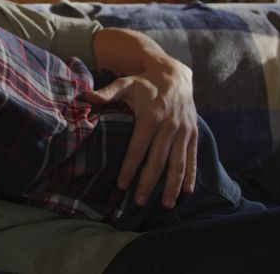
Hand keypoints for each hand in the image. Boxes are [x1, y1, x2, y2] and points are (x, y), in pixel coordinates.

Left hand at [83, 56, 196, 208]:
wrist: (175, 75)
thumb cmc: (145, 83)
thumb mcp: (125, 84)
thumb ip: (107, 93)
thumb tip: (85, 97)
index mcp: (150, 116)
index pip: (138, 147)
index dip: (130, 166)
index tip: (122, 184)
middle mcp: (169, 126)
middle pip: (158, 159)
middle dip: (149, 182)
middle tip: (139, 202)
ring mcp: (183, 131)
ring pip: (177, 162)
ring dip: (172, 185)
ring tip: (166, 204)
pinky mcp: (193, 133)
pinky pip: (192, 156)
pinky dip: (190, 174)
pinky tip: (187, 191)